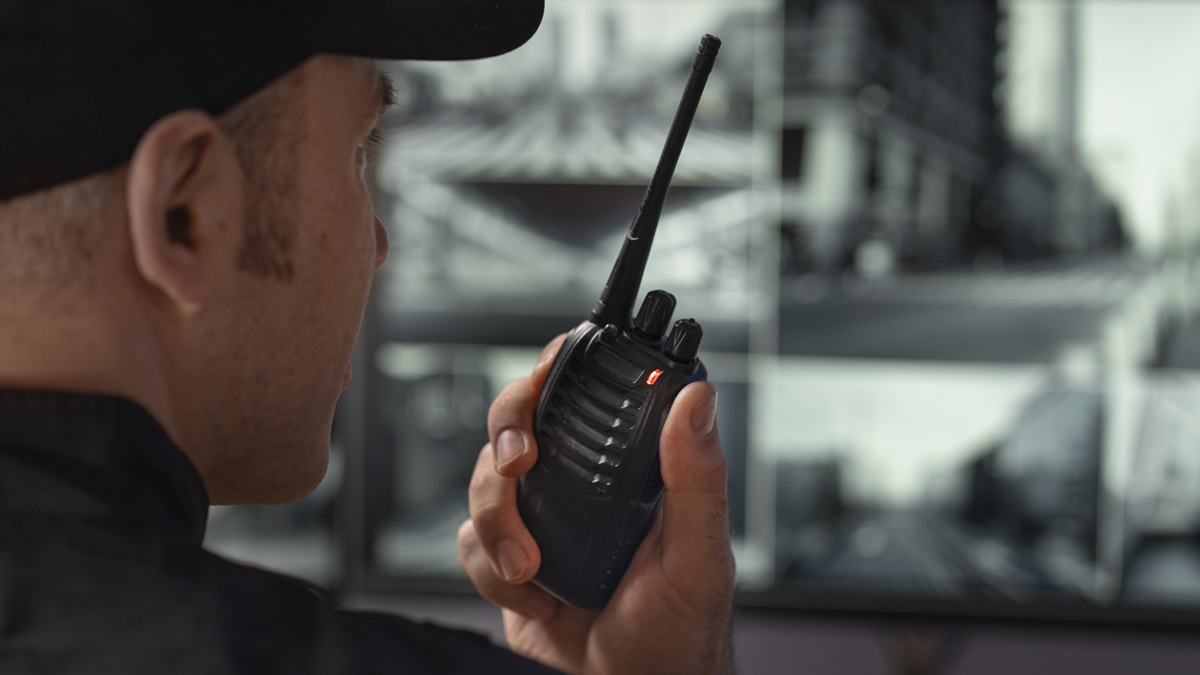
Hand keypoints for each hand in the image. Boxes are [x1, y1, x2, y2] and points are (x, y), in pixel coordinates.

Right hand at [457, 334, 735, 674]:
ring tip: (532, 569)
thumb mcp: (698, 554)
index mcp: (630, 468)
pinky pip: (468, 541)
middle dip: (507, 434)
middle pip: (519, 420)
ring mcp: (541, 519)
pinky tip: (534, 599)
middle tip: (518, 464)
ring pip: (484, 480)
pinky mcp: (508, 561)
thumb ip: (697, 478)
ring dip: (496, 523)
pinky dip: (490, 571)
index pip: (585, 391)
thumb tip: (698, 399)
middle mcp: (580, 484)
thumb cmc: (680, 634)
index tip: (543, 378)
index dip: (554, 371)